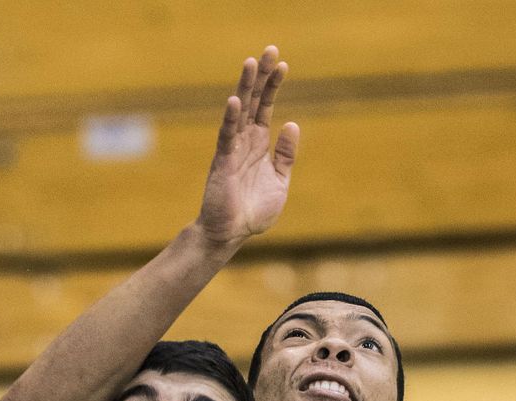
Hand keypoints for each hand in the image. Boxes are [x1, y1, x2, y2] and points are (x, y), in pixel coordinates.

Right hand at [195, 46, 298, 248]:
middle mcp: (244, 141)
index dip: (273, 86)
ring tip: (252, 62)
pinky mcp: (223, 163)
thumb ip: (286, 155)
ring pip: (239, 112)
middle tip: (269, 50)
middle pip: (253, 101)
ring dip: (245, 88)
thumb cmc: (253, 211)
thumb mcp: (280, 181)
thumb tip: (292, 124)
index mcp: (259, 144)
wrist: (232, 234)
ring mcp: (232, 150)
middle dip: (261, 76)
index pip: (265, 107)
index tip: (283, 64)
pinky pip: (227, 136)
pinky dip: (230, 118)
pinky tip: (235, 101)